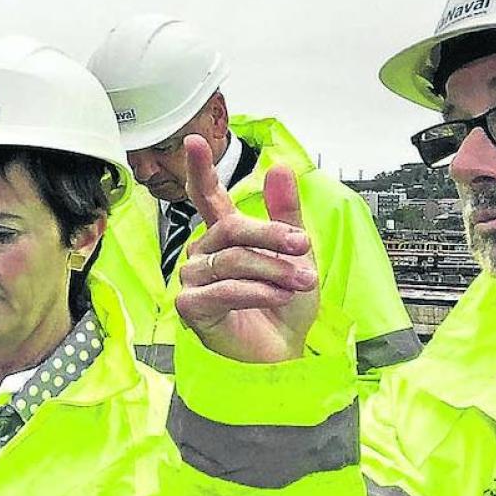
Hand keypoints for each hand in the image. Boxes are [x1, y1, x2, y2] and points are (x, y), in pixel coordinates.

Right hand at [174, 134, 318, 362]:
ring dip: (272, 270)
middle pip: (231, 229)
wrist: (285, 354)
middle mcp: (205, 255)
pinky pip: (224, 289)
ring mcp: (194, 281)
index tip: (194, 141)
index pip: (209, 198)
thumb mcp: (296, 257)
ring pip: (232, 260)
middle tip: (303, 248)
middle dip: (272, 237)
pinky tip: (276, 298)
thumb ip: (287, 216)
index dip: (201, 170)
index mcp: (226, 238)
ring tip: (299, 283)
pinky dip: (256, 292)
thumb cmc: (285, 309)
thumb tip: (280, 169)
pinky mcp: (191, 308)